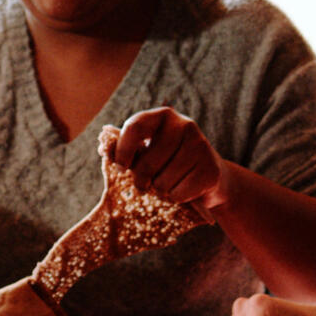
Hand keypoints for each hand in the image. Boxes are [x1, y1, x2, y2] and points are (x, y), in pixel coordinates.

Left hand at [109, 106, 229, 213]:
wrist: (208, 178)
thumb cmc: (168, 164)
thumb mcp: (147, 152)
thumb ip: (128, 151)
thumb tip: (105, 148)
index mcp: (163, 116)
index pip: (135, 126)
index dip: (123, 150)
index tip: (121, 168)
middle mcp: (184, 125)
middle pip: (147, 163)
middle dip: (142, 180)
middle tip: (147, 183)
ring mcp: (200, 146)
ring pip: (162, 182)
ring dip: (161, 191)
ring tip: (170, 183)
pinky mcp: (210, 170)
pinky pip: (178, 194)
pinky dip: (176, 198)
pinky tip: (184, 189)